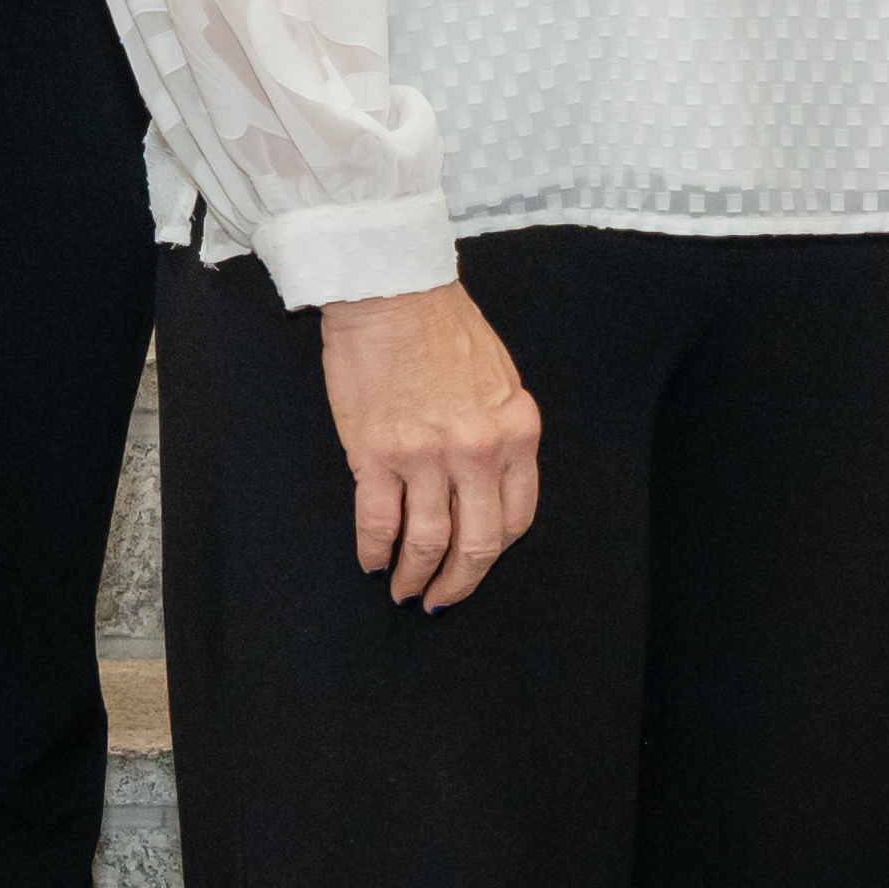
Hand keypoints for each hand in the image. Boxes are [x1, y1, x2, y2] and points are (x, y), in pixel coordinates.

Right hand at [318, 278, 541, 607]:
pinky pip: (379, 522)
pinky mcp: (378, 455)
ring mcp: (428, 456)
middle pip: (478, 542)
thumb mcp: (498, 378)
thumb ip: (499, 431)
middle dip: (459, 581)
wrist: (391, 288)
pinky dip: (375, 551)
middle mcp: (478, 450)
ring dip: (415, 576)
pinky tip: (372, 561)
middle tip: (441, 599)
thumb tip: (484, 480)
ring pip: (428, 542)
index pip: (516, 517)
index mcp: (516, 430)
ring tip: (403, 590)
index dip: (494, 553)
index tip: (476, 567)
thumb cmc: (441, 323)